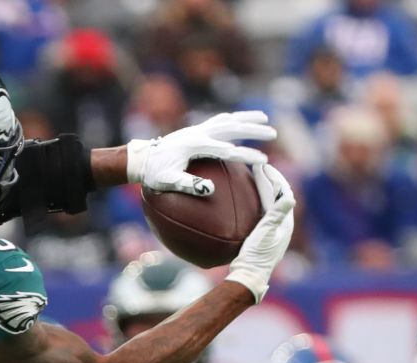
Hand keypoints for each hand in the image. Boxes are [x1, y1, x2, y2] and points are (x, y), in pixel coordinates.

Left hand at [126, 111, 274, 194]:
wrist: (142, 158)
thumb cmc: (154, 174)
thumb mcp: (167, 182)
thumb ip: (187, 185)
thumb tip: (210, 190)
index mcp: (195, 146)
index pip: (227, 150)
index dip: (246, 155)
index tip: (263, 160)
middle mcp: (198, 133)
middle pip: (231, 128)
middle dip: (253, 130)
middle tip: (273, 133)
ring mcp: (197, 129)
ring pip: (227, 119)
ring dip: (246, 118)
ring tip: (265, 118)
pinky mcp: (196, 129)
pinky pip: (218, 120)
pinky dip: (232, 118)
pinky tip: (241, 120)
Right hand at [224, 164, 295, 302]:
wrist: (249, 275)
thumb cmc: (257, 255)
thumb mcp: (266, 233)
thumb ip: (277, 214)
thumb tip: (290, 197)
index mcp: (286, 224)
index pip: (284, 194)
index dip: (276, 178)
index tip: (265, 166)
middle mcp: (282, 226)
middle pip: (278, 197)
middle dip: (270, 181)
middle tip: (259, 167)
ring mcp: (272, 230)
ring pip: (270, 203)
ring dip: (264, 189)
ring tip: (254, 177)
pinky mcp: (263, 235)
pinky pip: (263, 212)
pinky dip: (258, 201)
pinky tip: (248, 198)